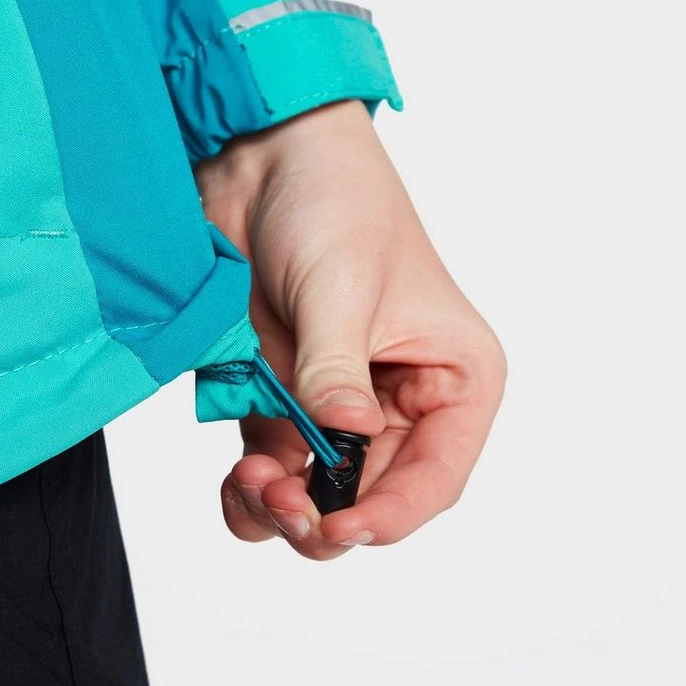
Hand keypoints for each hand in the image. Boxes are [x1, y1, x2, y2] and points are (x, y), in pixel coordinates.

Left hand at [196, 100, 505, 560]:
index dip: (390, 516)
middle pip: (370, 499)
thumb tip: (342, 438)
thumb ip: (336, 370)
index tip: (338, 528)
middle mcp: (400, 404)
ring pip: (316, 497)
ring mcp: (336, 407)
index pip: (435, 477)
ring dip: (281, 509)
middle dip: (324, 517)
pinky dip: (250, 489)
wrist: (262, 157)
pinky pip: (270, 469)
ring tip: (248, 480)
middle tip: (279, 500)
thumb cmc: (335, 201)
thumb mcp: (343, 287)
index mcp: (451, 378)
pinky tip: (235, 476)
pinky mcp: (281, 400)